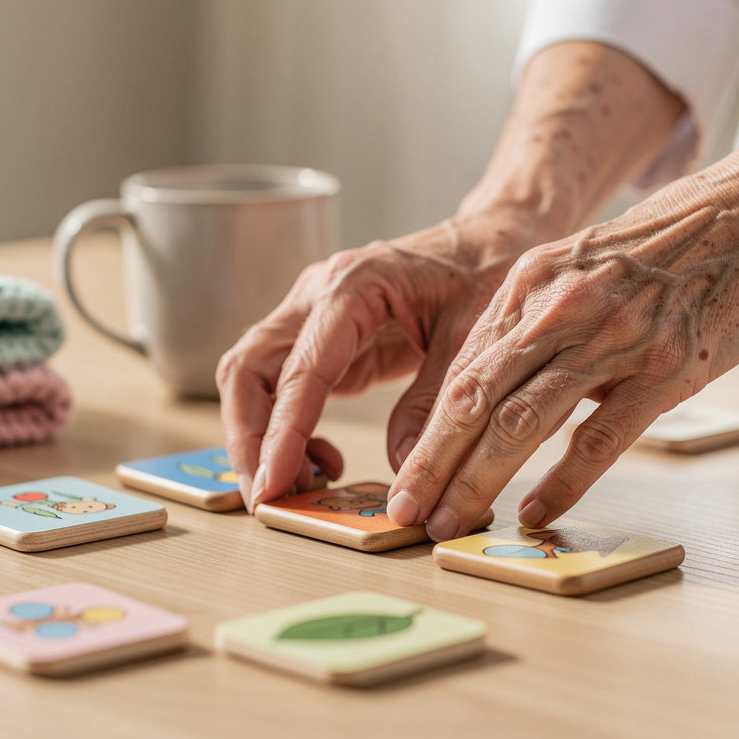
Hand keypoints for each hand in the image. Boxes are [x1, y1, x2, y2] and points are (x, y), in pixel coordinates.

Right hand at [216, 210, 526, 509]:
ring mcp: (312, 317)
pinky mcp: (321, 342)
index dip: (282, 431)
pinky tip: (325, 460)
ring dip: (260, 436)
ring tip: (300, 483)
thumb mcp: (473, 340)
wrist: (489, 242)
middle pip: (249, 367)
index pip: (300, 366)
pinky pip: (283, 388)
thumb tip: (404, 471)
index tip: (272, 482)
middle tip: (267, 495)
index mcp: (354, 284)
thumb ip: (435, 403)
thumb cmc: (485, 272)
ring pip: (253, 378)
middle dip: (248, 437)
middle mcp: (318, 295)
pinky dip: (288, 431)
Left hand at [386, 157, 738, 539]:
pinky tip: (538, 511)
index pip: (460, 373)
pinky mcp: (664, 367)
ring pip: (522, 421)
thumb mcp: (577, 269)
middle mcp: (558, 310)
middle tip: (404, 513)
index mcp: (529, 286)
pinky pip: (599, 436)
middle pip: (474, 400)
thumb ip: (534, 327)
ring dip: (477, 479)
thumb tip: (495, 393)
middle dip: (431, 465)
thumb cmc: (661, 248)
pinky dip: (562, 481)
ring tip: (450, 522)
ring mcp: (611, 338)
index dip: (426, 433)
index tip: (405, 477)